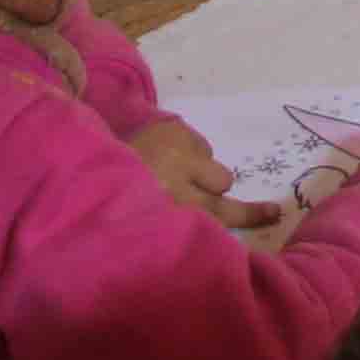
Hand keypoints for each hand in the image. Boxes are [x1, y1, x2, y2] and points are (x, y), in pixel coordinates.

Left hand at [131, 115, 284, 226]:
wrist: (84, 174)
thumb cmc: (118, 211)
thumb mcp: (153, 230)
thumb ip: (186, 225)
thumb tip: (216, 229)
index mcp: (172, 201)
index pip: (221, 211)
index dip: (249, 213)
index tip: (275, 211)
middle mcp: (176, 170)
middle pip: (222, 182)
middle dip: (213, 192)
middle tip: (193, 194)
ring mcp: (172, 145)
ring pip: (213, 161)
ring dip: (199, 171)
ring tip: (168, 176)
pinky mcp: (170, 128)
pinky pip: (201, 144)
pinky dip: (189, 154)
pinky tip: (163, 161)